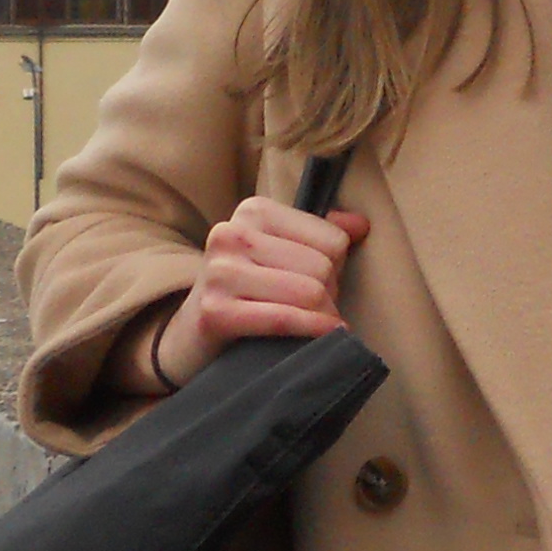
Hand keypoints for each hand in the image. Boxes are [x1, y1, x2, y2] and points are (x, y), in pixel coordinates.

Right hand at [146, 193, 370, 390]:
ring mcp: (220, 272)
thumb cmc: (247, 294)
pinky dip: (312, 331)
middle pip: (323, 267)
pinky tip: (324, 339)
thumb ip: (321, 236)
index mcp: (253, 211)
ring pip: (310, 293)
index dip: (336, 269)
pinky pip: (285, 319)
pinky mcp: (215, 312)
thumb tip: (361, 224)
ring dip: (322, 318)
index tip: (315, 286)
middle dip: (328, 296)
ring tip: (312, 326)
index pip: (333, 239)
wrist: (190, 339)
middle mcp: (231, 233)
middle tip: (314, 312)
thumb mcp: (279, 255)